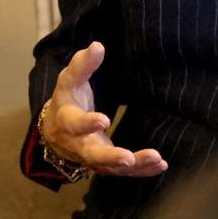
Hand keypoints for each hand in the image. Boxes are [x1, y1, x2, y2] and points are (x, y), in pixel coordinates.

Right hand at [39, 41, 166, 177]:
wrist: (56, 132)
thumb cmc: (67, 101)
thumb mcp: (69, 82)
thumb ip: (82, 65)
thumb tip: (97, 46)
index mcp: (67, 121)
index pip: (74, 123)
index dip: (87, 123)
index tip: (103, 119)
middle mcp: (79, 144)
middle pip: (93, 154)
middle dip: (110, 156)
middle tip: (128, 158)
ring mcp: (93, 158)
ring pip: (111, 167)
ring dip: (134, 165)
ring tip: (156, 159)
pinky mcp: (106, 166)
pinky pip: (123, 172)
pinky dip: (142, 170)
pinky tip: (161, 165)